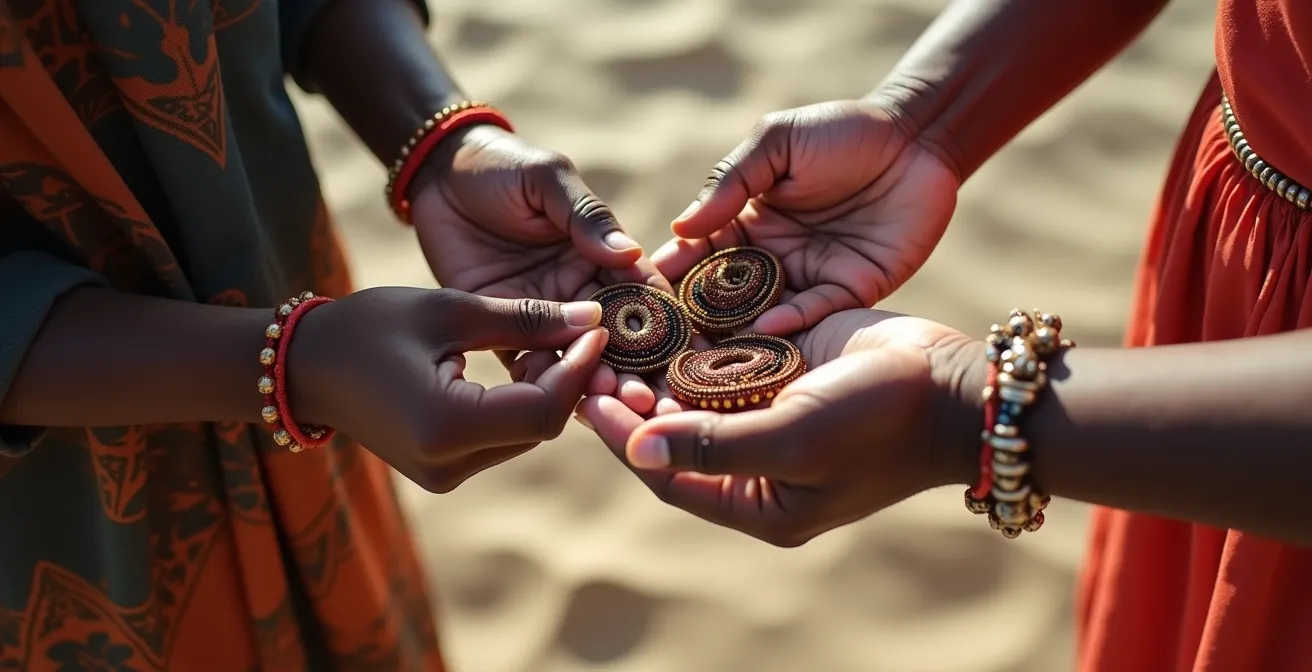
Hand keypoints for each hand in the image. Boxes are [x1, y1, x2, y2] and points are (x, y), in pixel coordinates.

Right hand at [290, 287, 608, 492]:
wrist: (305, 367)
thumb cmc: (368, 327)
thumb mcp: (449, 311)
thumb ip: (523, 319)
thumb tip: (591, 318)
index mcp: (444, 426)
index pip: (543, 410)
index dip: (578, 370)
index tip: (595, 327)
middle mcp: (448, 465)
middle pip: (539, 427)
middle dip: (567, 378)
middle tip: (579, 328)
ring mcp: (444, 476)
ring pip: (526, 435)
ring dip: (547, 390)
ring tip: (552, 339)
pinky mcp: (443, 472)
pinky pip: (502, 439)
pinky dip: (520, 404)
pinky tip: (523, 364)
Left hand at [410, 124, 667, 410]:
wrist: (438, 175)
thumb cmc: (500, 166)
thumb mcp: (547, 178)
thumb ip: (585, 215)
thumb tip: (628, 252)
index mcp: (603, 253)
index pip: (643, 292)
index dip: (665, 324)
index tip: (681, 355)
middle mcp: (581, 290)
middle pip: (619, 337)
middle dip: (637, 369)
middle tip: (649, 398)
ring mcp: (544, 313)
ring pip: (577, 356)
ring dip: (595, 382)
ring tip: (612, 403)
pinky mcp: (503, 326)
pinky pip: (528, 362)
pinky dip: (544, 385)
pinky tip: (558, 406)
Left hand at [577, 309, 983, 546]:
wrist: (954, 383)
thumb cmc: (879, 424)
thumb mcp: (794, 440)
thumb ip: (714, 447)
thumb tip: (637, 450)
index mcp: (759, 501)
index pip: (669, 476)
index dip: (626, 440)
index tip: (590, 401)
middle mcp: (758, 461)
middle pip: (674, 433)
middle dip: (634, 400)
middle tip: (595, 365)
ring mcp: (770, 412)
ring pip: (693, 392)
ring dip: (656, 366)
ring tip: (614, 335)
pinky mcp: (784, 369)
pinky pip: (725, 357)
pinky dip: (692, 339)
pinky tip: (658, 309)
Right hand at [655, 101, 959, 335]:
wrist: (916, 138)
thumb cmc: (842, 131)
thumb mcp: (778, 144)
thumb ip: (731, 182)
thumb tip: (681, 227)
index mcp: (745, 223)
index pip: (697, 254)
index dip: (669, 272)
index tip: (638, 291)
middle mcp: (771, 259)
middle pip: (724, 297)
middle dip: (694, 319)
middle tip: (663, 340)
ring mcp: (809, 278)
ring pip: (765, 313)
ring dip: (738, 332)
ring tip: (707, 352)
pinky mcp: (850, 291)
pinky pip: (816, 313)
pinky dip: (792, 323)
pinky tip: (766, 328)